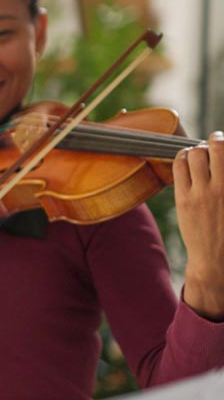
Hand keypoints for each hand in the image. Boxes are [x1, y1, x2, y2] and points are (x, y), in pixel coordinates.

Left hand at [175, 131, 223, 319]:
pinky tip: (187, 160)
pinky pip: (179, 167)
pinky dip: (182, 157)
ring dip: (199, 149)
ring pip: (196, 154)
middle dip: (217, 140)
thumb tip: (222, 163)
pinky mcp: (183, 199)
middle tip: (216, 143)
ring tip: (201, 153)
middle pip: (218, 147)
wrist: (216, 259)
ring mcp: (203, 193)